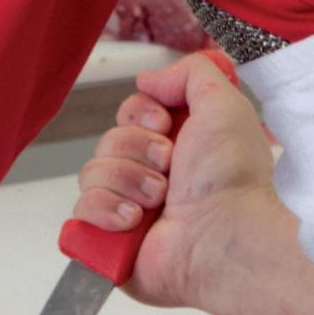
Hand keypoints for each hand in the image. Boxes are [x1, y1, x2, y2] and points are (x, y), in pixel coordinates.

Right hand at [73, 50, 313, 314]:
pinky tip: (134, 222)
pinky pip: (81, 210)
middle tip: (169, 169)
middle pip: (108, 141)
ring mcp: (127, 210)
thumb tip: (148, 80)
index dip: (139, 115)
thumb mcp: (223, 105)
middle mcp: (150, 177)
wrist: (225, 236)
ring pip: (91, 173)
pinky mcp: (109, 241)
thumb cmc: (232, 178)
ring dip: (128, 181)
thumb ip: (192, 73)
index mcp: (175, 148)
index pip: (128, 115)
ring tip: (159, 201)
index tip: (164, 125)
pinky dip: (106, 210)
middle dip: (136, 150)